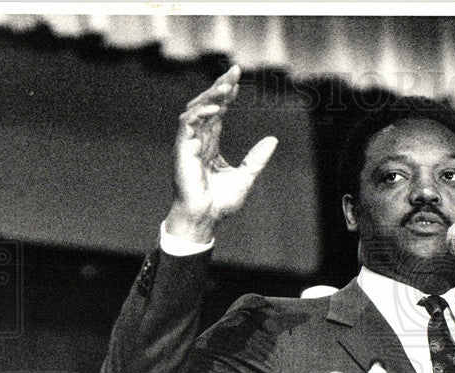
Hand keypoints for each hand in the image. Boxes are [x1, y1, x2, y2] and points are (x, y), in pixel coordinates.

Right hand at [165, 64, 277, 242]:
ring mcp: (188, 143)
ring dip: (210, 95)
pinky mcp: (182, 149)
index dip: (226, 95)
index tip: (238, 79)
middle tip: (234, 72)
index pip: (217, 111)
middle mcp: (198, 139)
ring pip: (196, 109)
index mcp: (210, 143)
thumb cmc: (221, 202)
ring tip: (226, 85)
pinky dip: (200, 114)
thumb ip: (256, 158)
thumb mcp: (246, 176)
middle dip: (219, 87)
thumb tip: (272, 140)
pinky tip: (215, 108)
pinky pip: (187, 125)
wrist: (206, 217)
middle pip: (207, 105)